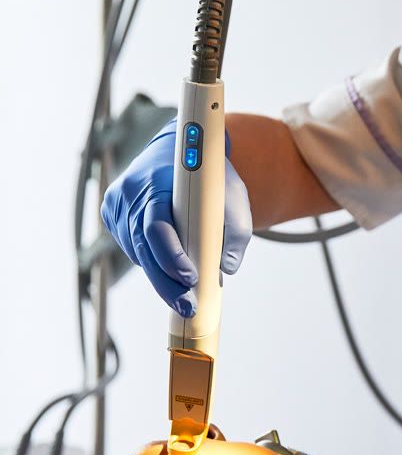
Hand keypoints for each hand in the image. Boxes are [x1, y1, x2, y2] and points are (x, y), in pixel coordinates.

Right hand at [100, 120, 251, 316]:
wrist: (181, 147)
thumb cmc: (211, 176)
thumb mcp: (234, 196)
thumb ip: (236, 232)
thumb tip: (226, 268)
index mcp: (157, 181)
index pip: (157, 226)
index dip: (171, 256)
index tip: (191, 278)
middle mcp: (130, 191)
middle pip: (143, 247)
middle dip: (166, 282)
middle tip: (188, 307)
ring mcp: (117, 202)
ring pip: (136, 251)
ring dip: (159, 276)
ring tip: (183, 296)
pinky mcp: (112, 212)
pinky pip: (131, 246)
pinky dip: (150, 262)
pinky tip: (167, 272)